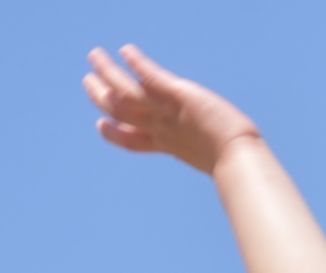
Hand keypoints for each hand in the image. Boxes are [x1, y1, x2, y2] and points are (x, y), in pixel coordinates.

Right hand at [83, 45, 259, 174]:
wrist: (238, 157)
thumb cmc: (236, 164)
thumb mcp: (215, 159)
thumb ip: (209, 156)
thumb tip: (228, 169)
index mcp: (169, 146)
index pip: (133, 141)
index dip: (114, 134)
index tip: (100, 126)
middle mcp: (161, 128)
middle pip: (122, 112)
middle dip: (101, 97)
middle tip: (87, 82)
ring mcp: (167, 112)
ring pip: (127, 91)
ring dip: (108, 72)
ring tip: (95, 56)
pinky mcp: (179, 95)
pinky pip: (151, 76)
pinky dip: (137, 63)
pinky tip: (126, 51)